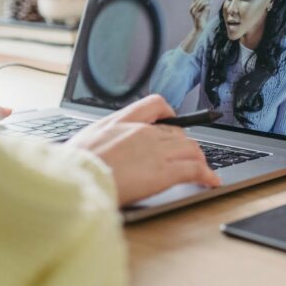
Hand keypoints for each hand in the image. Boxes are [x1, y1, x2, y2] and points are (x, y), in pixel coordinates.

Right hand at [66, 95, 220, 205]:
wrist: (75, 181)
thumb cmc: (74, 167)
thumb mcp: (83, 141)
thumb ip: (101, 138)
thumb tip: (100, 148)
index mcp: (120, 120)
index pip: (155, 104)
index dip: (168, 114)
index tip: (172, 123)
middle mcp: (142, 131)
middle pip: (177, 132)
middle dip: (183, 145)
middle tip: (185, 158)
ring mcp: (156, 151)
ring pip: (190, 148)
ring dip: (198, 159)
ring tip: (201, 170)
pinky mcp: (165, 172)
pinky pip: (195, 170)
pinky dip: (207, 175)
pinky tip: (211, 182)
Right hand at [188, 0, 213, 31]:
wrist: (200, 29)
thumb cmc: (203, 17)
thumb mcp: (204, 8)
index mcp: (193, 4)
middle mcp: (192, 7)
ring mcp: (194, 12)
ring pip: (201, 2)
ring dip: (207, 0)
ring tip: (212, 0)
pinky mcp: (197, 17)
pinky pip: (203, 9)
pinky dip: (207, 6)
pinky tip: (210, 6)